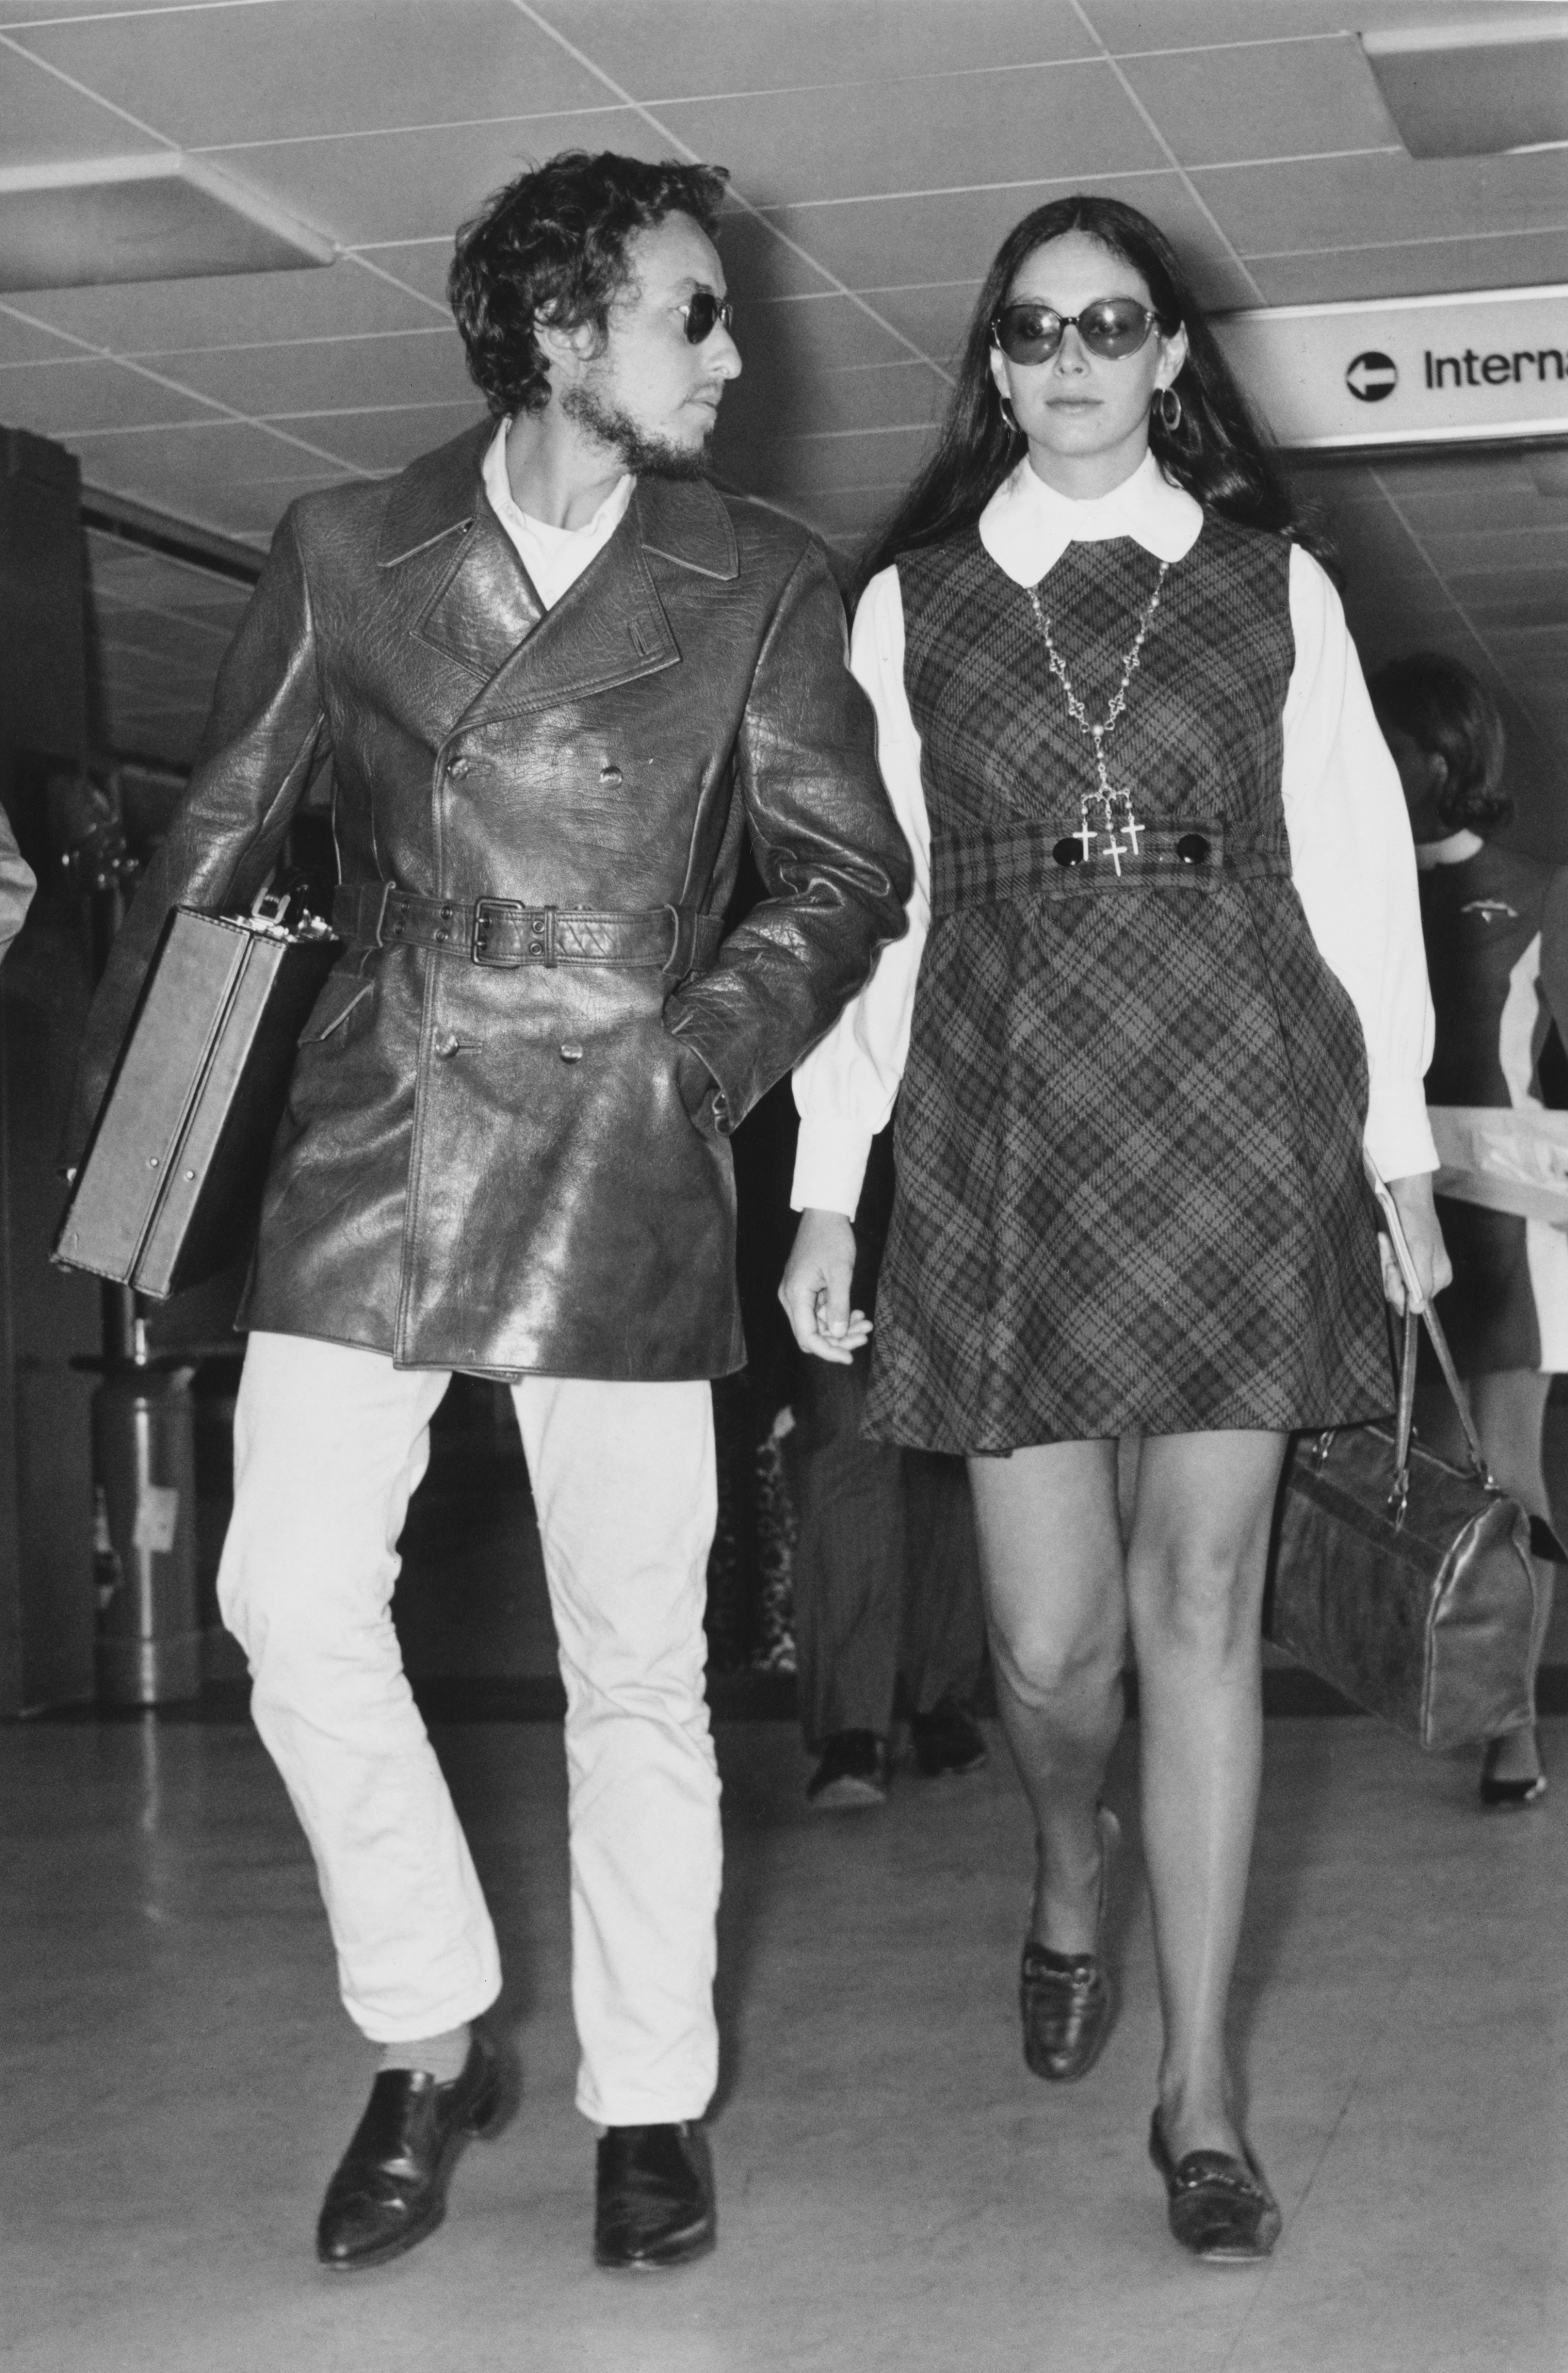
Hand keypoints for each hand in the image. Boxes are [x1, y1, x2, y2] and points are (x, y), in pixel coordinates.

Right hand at [778, 1208, 871, 1363]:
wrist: (824, 1214)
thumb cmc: (832, 1239)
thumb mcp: (840, 1273)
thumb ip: (839, 1306)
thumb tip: (837, 1335)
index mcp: (795, 1295)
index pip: (807, 1336)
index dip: (828, 1351)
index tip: (849, 1358)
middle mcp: (791, 1297)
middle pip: (812, 1334)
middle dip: (838, 1340)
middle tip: (865, 1335)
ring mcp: (797, 1293)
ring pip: (818, 1324)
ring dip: (842, 1327)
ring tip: (866, 1322)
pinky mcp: (805, 1288)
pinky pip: (820, 1311)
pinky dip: (838, 1315)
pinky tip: (857, 1312)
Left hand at [1378, 1171, 1451, 1312]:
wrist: (1406, 1192)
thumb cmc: (1415, 1220)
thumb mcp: (1418, 1253)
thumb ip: (1419, 1282)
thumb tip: (1417, 1310)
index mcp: (1440, 1278)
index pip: (1413, 1301)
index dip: (1398, 1288)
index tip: (1394, 1268)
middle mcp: (1430, 1274)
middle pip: (1401, 1289)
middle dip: (1390, 1271)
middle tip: (1391, 1250)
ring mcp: (1417, 1265)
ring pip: (1392, 1276)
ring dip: (1387, 1258)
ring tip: (1389, 1240)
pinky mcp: (1406, 1255)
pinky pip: (1390, 1263)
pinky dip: (1386, 1251)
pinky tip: (1386, 1238)